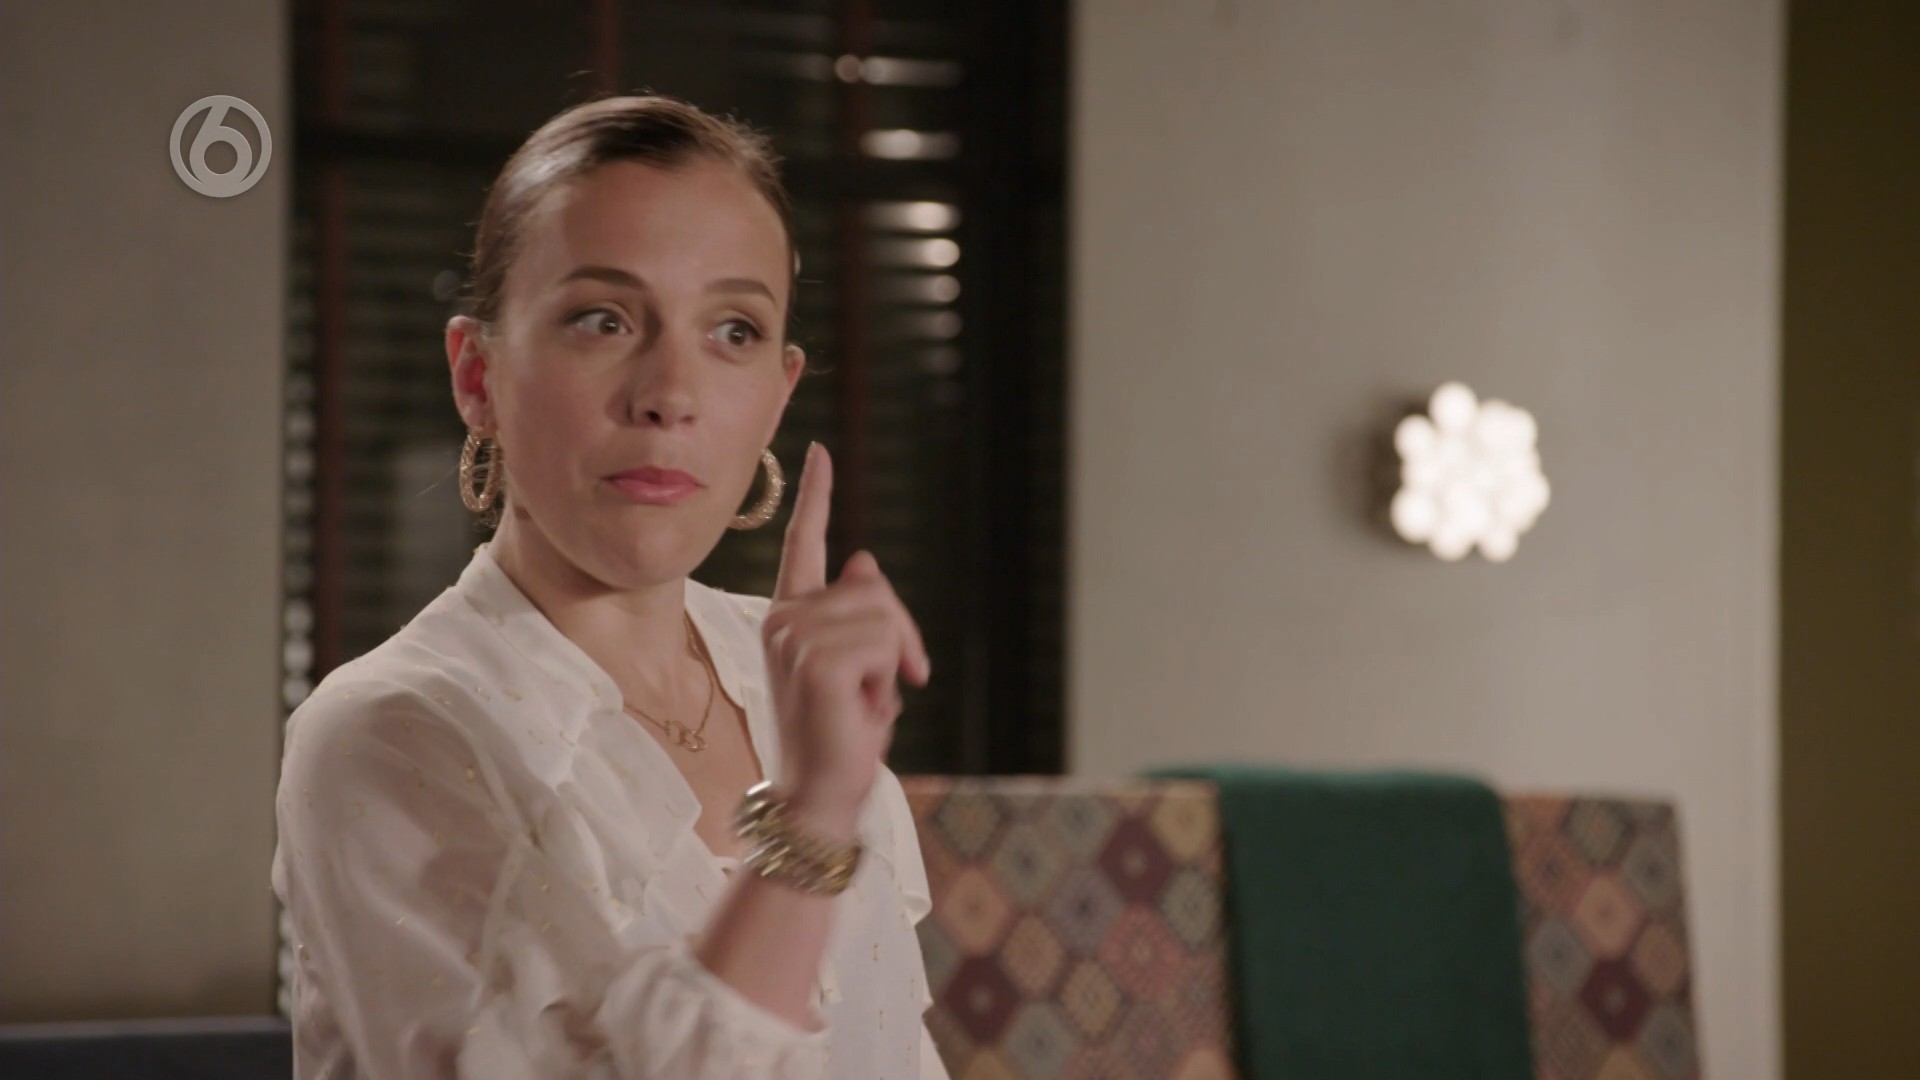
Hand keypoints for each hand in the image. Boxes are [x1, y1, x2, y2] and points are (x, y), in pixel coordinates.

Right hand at [761, 443, 930, 827]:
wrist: (819, 795)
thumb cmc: (841, 739)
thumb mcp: (861, 668)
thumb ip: (861, 614)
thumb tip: (862, 560)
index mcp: (789, 617)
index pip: (805, 544)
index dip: (817, 496)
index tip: (820, 451)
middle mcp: (783, 618)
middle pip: (873, 585)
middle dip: (902, 633)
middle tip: (900, 683)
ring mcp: (794, 635)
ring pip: (884, 614)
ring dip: (895, 663)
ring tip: (867, 703)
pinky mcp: (817, 657)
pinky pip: (885, 641)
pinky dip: (889, 678)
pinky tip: (863, 707)